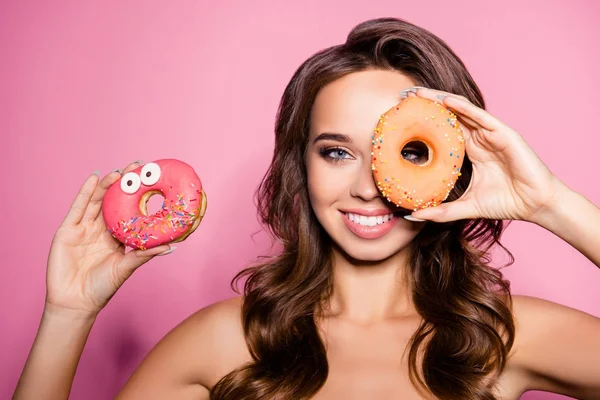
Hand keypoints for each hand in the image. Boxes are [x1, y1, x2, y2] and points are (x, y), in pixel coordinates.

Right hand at [45, 162, 171, 316]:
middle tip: (137, 167)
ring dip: (107, 185)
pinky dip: (85, 192)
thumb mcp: (126, 268)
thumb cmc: (102, 288)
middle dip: (124, 184)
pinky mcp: (67, 230)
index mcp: (115, 237)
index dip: (137, 196)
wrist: (75, 303)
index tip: (150, 180)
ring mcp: (83, 228)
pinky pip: (78, 207)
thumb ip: (144, 254)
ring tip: (120, 172)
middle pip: (113, 201)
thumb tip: (171, 246)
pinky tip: (93, 178)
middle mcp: (100, 229)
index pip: (127, 211)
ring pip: (97, 201)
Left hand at [405, 88, 562, 223]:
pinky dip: (463, 108)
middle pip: (450, 115)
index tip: (402, 117)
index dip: (424, 122)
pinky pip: (481, 117)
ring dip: (440, 100)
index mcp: (470, 151)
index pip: (443, 130)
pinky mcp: (504, 134)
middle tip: (404, 96)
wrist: (535, 205)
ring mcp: (491, 134)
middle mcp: (479, 139)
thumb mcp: (466, 207)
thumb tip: (412, 216)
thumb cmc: (505, 202)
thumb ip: (441, 211)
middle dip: (428, 104)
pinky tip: (446, 101)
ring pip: (462, 111)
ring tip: (419, 92)